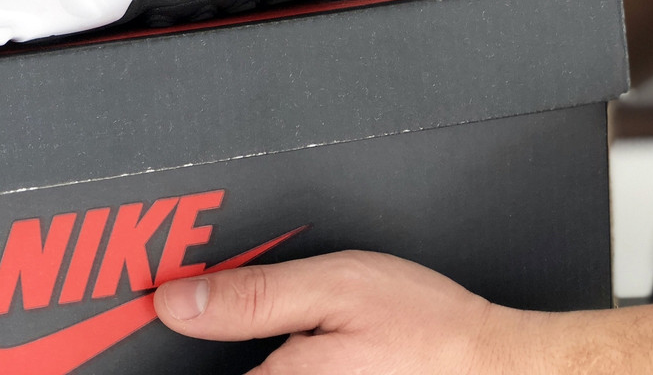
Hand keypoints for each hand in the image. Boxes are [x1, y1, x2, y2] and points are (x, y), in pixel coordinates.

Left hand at [153, 250, 529, 373]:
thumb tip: (177, 303)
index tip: (154, 326)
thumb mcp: (332, 287)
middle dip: (217, 356)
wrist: (498, 365)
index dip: (177, 352)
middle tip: (222, 312)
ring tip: (266, 326)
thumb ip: (251, 296)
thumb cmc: (427, 326)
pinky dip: (275, 361)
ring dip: (246, 355)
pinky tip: (294, 342)